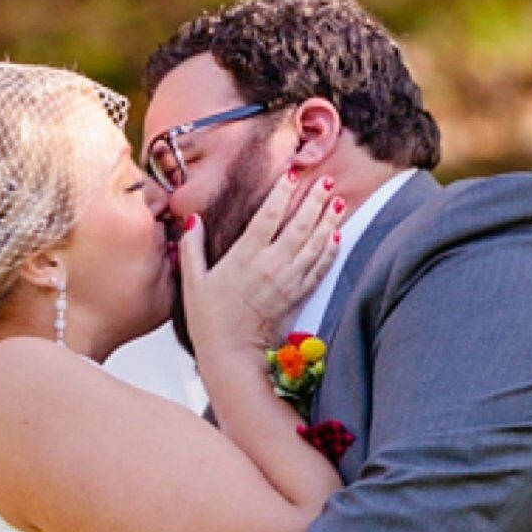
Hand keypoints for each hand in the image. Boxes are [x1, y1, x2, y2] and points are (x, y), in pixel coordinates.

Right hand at [179, 163, 343, 361]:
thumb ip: (192, 248)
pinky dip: (329, 252)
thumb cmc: (209, 321)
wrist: (232, 356)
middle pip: (299, 226)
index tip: (293, 175)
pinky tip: (336, 237)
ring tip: (338, 202)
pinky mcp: (298, 297)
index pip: (269, 215)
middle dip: (315, 201)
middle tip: (326, 181)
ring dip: (328, 221)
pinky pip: (319, 269)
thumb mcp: (193, 282)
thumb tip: (192, 221)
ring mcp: (288, 281)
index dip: (283, 192)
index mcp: (244, 257)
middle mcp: (270, 265)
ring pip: (315, 245)